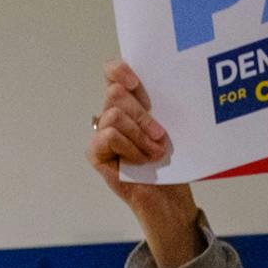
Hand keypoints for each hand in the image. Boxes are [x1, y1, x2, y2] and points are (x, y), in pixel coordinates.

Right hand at [91, 62, 201, 261]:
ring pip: (114, 115)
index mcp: (131, 102)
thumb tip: (165, 84)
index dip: (120, 70)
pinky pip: (109, 135)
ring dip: (139, 135)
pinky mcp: (95, 152)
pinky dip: (130, 147)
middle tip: (160, 135)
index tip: (136, 82)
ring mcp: (102, 133)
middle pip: (116, 93)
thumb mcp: (171, 128)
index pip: (113, 73)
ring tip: (154, 152)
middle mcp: (112, 113)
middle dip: (142, 114)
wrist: (169, 197)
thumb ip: (160, 107)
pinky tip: (141, 161)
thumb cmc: (171, 163)